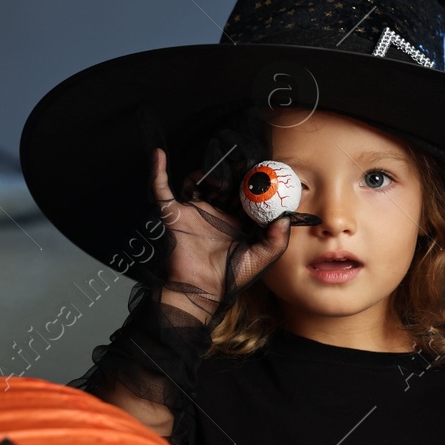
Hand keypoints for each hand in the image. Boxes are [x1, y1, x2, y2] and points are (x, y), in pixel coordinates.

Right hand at [150, 147, 289, 299]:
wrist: (201, 289)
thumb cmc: (230, 277)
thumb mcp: (261, 258)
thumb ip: (277, 239)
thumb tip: (285, 217)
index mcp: (234, 221)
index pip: (243, 195)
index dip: (251, 182)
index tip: (261, 169)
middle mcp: (214, 213)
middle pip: (221, 184)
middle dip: (231, 171)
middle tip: (241, 160)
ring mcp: (193, 212)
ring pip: (196, 182)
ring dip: (205, 173)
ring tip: (218, 176)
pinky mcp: (173, 214)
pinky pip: (161, 190)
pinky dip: (158, 172)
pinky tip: (159, 156)